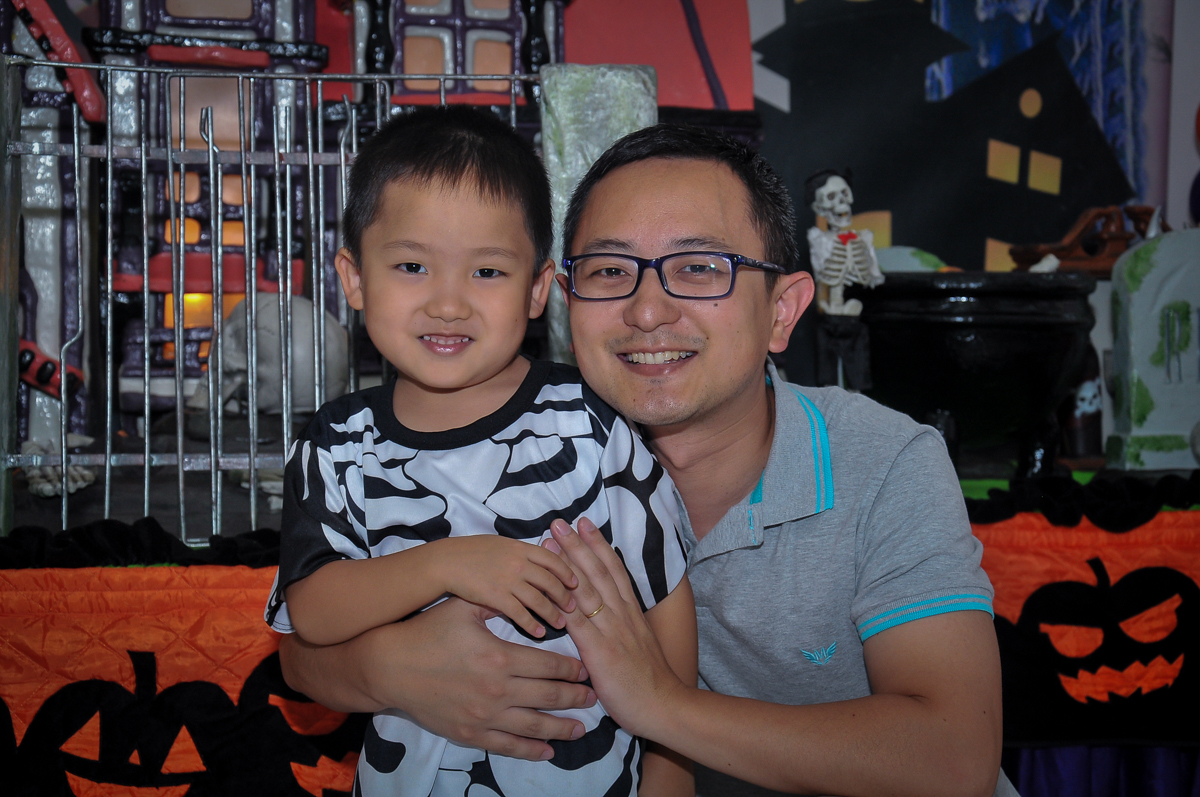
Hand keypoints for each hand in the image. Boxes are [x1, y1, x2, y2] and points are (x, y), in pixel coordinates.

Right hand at [362, 597, 596, 758]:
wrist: (389, 667)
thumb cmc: (426, 633)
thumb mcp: (464, 607)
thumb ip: (497, 601)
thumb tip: (524, 589)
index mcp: (501, 657)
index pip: (550, 665)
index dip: (572, 669)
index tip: (586, 669)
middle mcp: (498, 691)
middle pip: (550, 697)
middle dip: (576, 697)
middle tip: (593, 696)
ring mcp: (485, 717)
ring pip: (535, 726)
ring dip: (562, 728)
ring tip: (581, 728)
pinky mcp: (470, 734)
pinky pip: (508, 746)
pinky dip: (531, 749)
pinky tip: (548, 750)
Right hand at [438, 535, 577, 637]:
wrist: (447, 561)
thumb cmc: (470, 551)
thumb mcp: (499, 544)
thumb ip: (519, 552)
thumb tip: (536, 559)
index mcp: (520, 547)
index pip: (552, 559)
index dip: (566, 571)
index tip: (575, 582)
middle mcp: (519, 563)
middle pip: (550, 581)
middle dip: (564, 596)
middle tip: (573, 607)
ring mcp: (509, 581)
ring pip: (539, 599)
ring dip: (552, 613)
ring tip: (561, 624)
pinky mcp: (497, 597)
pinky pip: (520, 613)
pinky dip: (532, 624)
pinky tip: (539, 633)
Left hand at [546, 518, 686, 738]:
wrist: (663, 705)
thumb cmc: (649, 679)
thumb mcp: (638, 642)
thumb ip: (623, 625)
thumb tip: (608, 613)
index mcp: (631, 611)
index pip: (614, 570)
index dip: (598, 545)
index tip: (585, 524)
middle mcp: (622, 614)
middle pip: (598, 571)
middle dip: (578, 544)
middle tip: (560, 521)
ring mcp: (611, 630)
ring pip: (587, 588)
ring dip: (567, 563)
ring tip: (551, 540)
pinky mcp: (600, 651)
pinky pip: (579, 622)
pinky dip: (562, 602)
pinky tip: (549, 587)